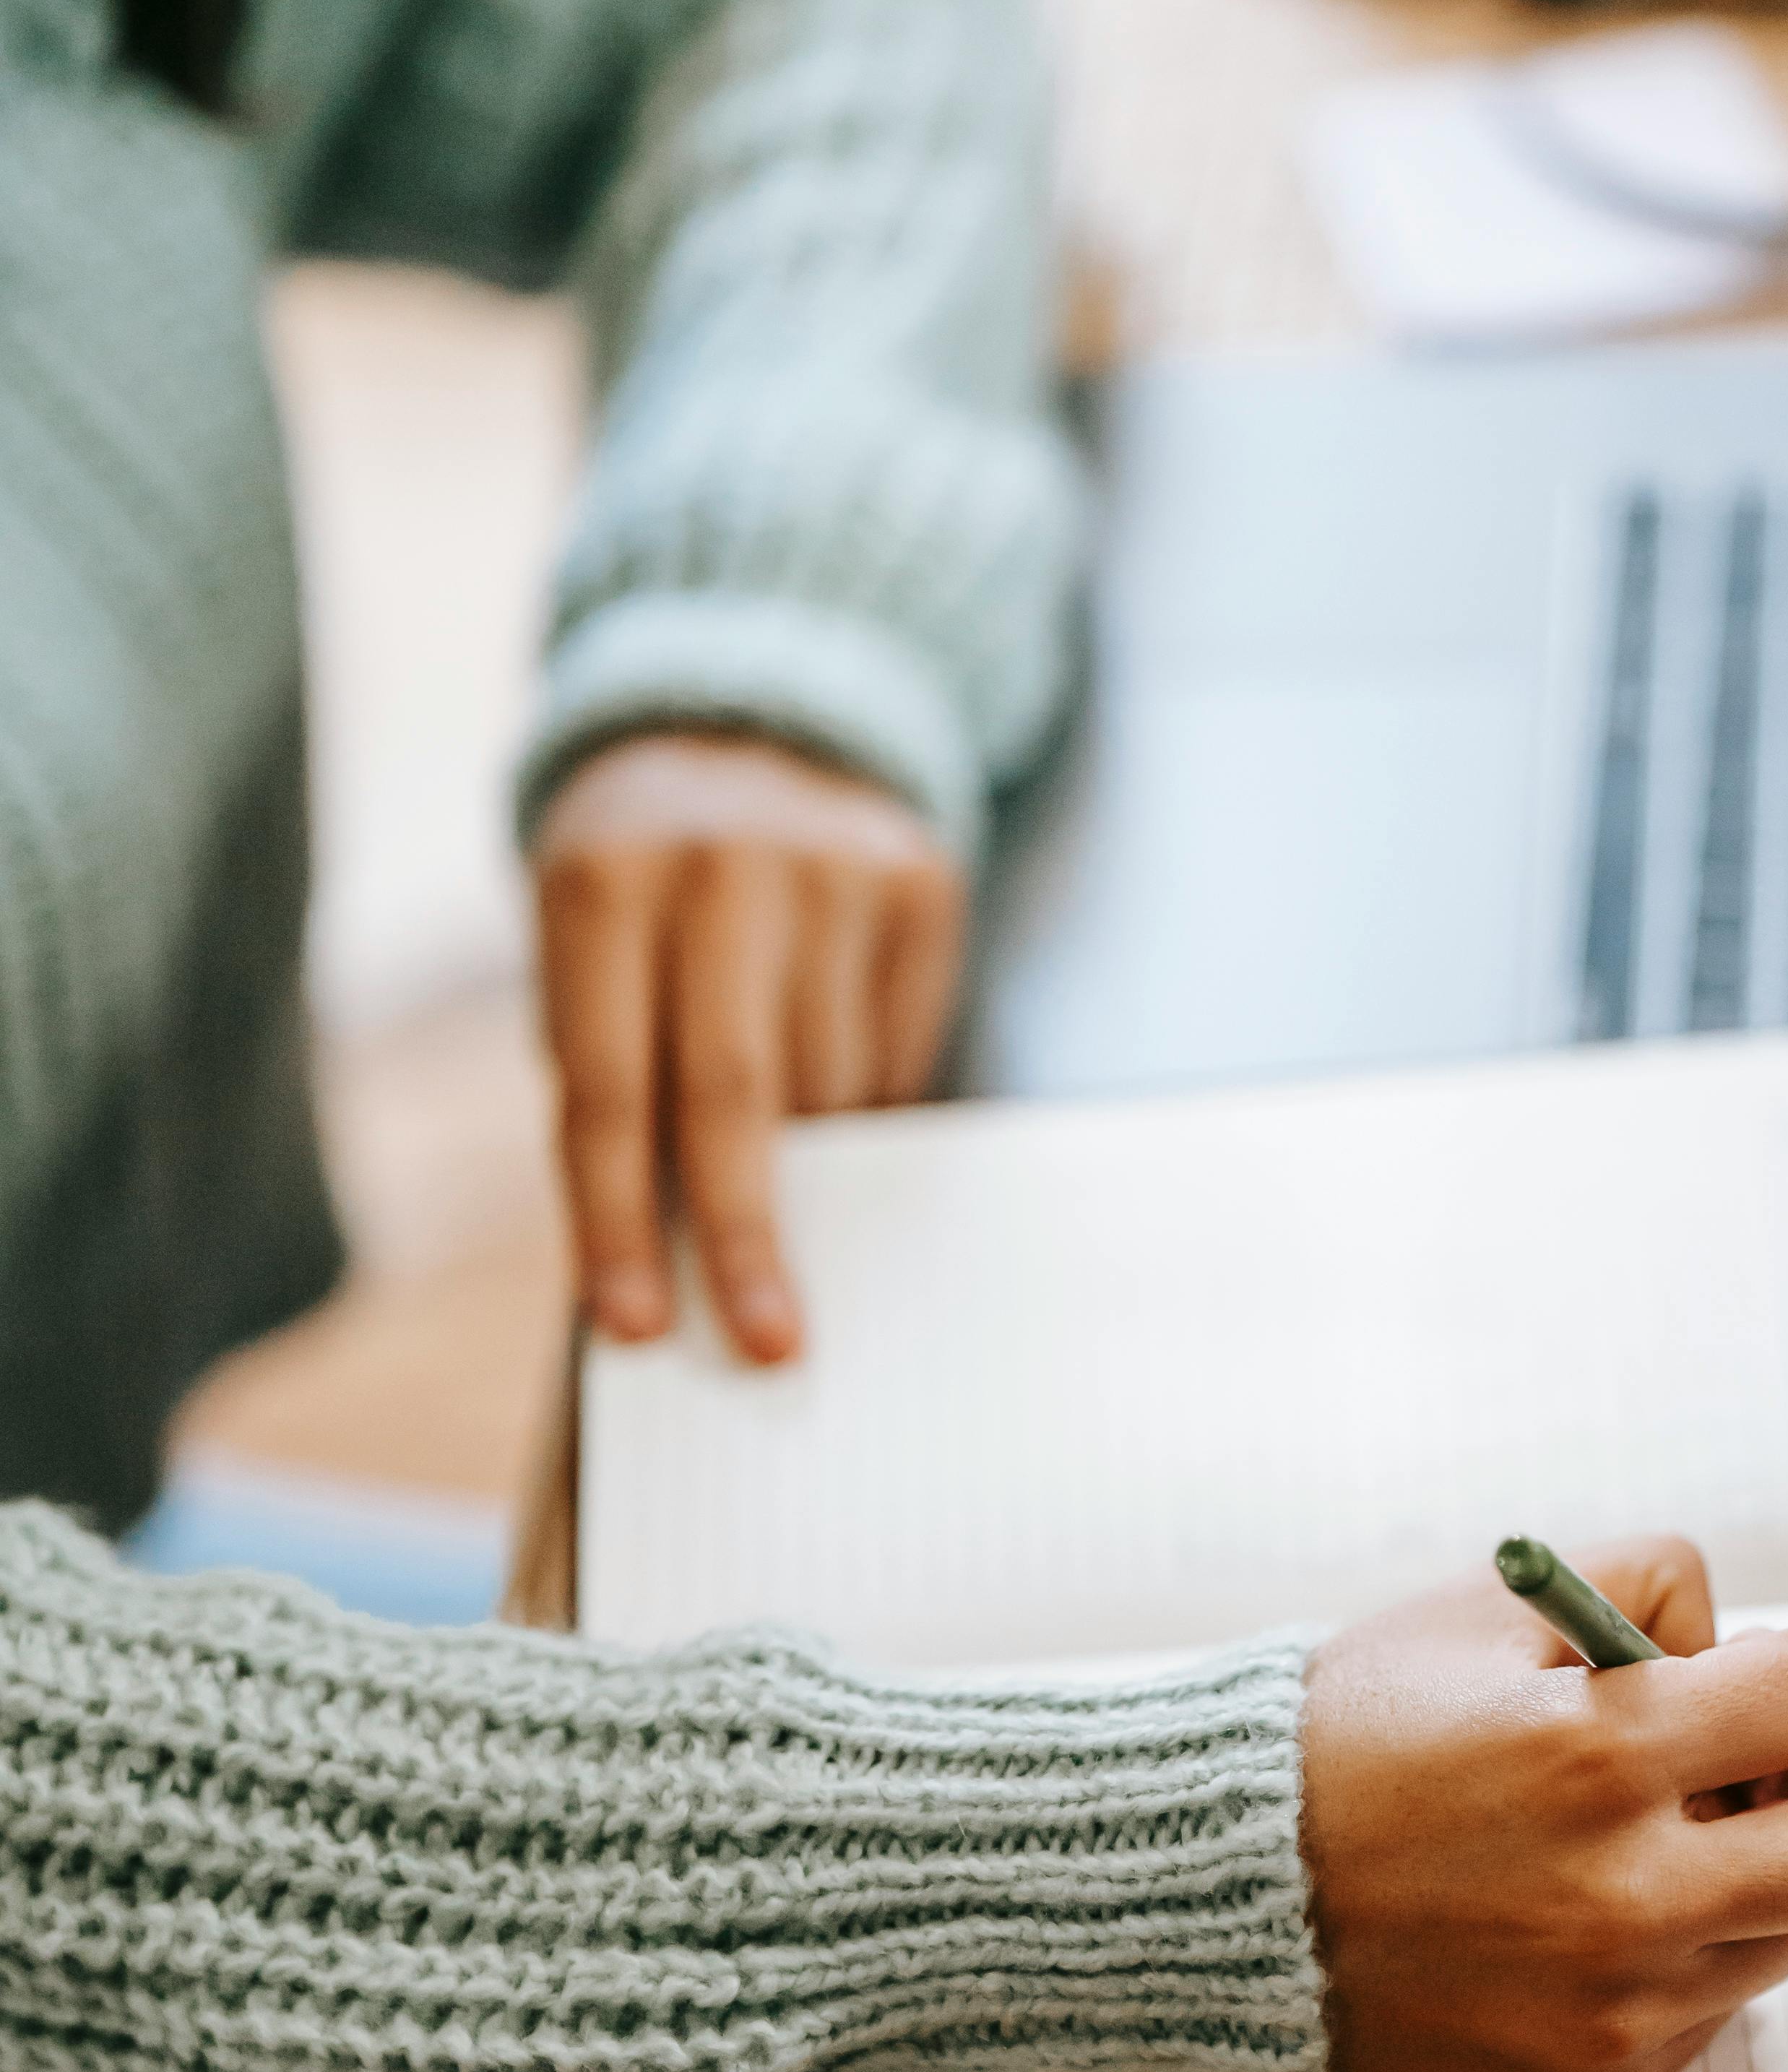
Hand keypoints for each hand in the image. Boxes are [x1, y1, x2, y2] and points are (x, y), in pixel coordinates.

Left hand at [532, 731, 964, 1364]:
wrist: (742, 726)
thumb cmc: (639, 891)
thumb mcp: (585, 952)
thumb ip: (615, 1080)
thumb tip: (670, 1256)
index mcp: (602, 886)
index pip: (610, 1089)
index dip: (619, 1218)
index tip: (637, 1327)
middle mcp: (719, 868)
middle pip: (736, 1095)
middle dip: (746, 1234)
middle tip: (769, 1345)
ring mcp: (832, 869)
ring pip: (830, 1082)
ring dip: (808, 1162)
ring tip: (787, 1169)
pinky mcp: (918, 882)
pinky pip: (896, 1047)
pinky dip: (863, 1096)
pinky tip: (835, 1081)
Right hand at [1300, 1539, 1787, 2071]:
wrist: (1203, 1908)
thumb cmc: (1341, 1743)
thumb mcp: (1482, 1610)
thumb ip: (1642, 1591)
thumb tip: (1744, 1651)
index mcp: (1607, 1751)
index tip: (1760, 1695)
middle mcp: (1631, 1894)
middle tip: (1747, 1792)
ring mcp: (1618, 2009)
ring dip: (1741, 1892)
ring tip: (1618, 1860)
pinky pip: (1704, 2021)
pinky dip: (1662, 1975)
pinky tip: (1554, 1940)